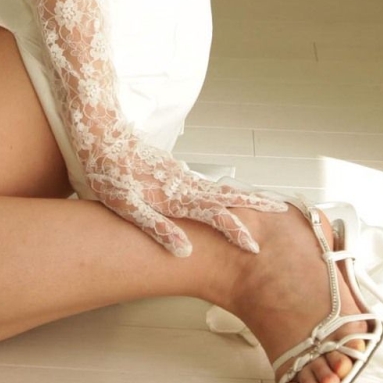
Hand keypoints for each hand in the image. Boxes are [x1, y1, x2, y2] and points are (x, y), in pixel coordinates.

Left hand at [86, 131, 286, 256]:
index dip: (235, 232)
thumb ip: (156, 227)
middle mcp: (182, 183)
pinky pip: (204, 182)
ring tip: (262, 204)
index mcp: (175, 196)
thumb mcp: (126, 206)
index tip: (255, 247)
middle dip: (255, 203)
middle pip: (226, 195)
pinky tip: (221, 195)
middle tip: (282, 209)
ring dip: (241, 196)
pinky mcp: (170, 168)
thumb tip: (186, 250)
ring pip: (217, 187)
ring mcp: (178, 173)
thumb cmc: (107, 171)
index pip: (215, 216)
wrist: (99, 131)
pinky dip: (221, 190)